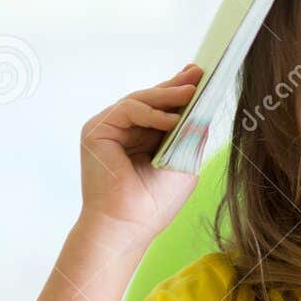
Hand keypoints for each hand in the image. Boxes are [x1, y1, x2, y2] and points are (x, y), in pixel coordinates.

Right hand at [78, 63, 204, 244]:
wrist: (128, 226)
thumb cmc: (154, 204)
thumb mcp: (183, 162)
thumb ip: (190, 135)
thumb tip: (203, 108)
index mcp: (143, 139)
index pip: (162, 109)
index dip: (180, 92)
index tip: (201, 77)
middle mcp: (125, 131)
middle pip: (151, 100)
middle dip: (176, 86)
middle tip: (198, 74)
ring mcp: (110, 130)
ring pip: (140, 100)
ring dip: (167, 96)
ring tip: (191, 93)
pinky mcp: (97, 131)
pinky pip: (128, 110)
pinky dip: (151, 112)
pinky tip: (171, 119)